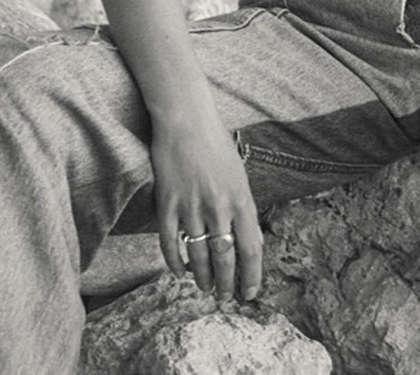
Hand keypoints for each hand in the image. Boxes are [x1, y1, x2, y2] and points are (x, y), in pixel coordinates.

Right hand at [151, 110, 262, 301]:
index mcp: (242, 199)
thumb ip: (244, 209)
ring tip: (206, 288)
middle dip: (227, 283)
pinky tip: (181, 271)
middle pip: (226, 257)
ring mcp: (191, 207)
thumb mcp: (240, 176)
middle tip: (226, 298)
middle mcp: (219, 207)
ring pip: (199, 255)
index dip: (252, 275)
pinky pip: (171, 242)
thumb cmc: (216, 147)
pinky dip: (175, 261)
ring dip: (203, 277)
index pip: (252, 248)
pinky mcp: (167, 204)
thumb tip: (249, 242)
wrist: (186, 121)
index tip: (250, 293)